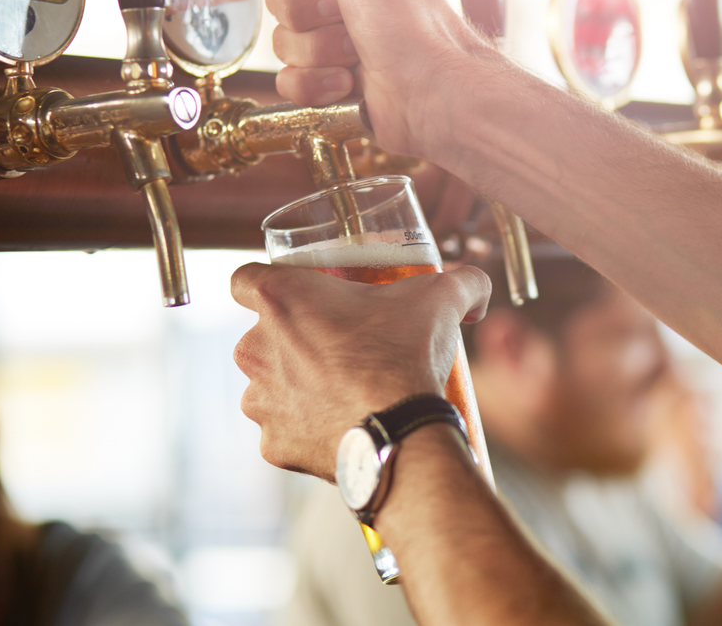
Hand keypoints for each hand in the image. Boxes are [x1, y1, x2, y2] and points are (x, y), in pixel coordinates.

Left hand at [231, 263, 490, 479]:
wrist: (402, 435)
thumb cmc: (405, 357)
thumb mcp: (439, 299)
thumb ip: (460, 281)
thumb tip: (477, 285)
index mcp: (279, 300)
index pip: (243, 277)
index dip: (268, 284)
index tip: (299, 294)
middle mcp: (254, 348)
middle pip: (261, 335)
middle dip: (295, 340)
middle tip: (343, 344)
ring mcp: (260, 401)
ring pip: (270, 385)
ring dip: (299, 385)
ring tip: (346, 388)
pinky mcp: (274, 444)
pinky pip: (285, 429)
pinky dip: (309, 427)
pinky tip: (344, 422)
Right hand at [265, 0, 491, 156]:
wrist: (427, 83)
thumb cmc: (408, 12)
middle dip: (307, 9)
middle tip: (343, 13)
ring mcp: (336, 40)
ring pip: (284, 40)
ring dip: (318, 49)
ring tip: (356, 52)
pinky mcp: (331, 80)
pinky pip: (290, 79)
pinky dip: (315, 82)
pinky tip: (346, 81)